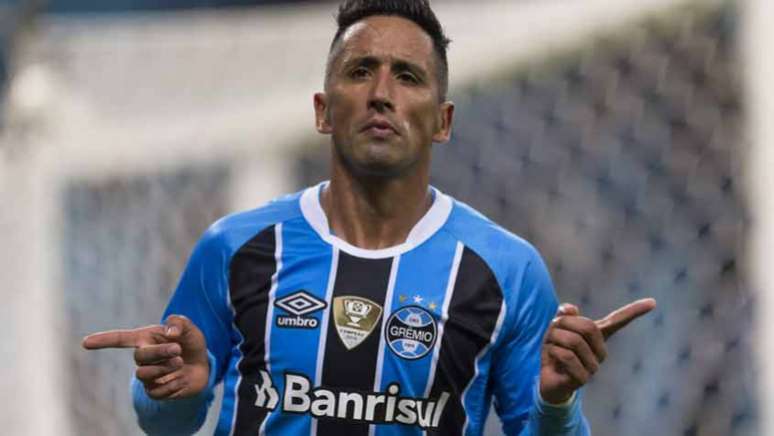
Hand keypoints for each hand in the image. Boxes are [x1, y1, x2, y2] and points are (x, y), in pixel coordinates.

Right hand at [82, 315, 209, 399]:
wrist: (202, 365)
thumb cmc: (190, 343)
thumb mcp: (189, 328)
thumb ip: (179, 323)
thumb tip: (170, 333)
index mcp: (145, 338)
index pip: (119, 339)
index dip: (103, 340)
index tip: (85, 343)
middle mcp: (142, 356)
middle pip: (139, 357)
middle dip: (160, 353)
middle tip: (178, 350)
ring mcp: (146, 375)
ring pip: (143, 374)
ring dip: (164, 368)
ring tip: (179, 362)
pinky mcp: (153, 391)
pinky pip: (155, 391)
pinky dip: (172, 383)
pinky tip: (179, 379)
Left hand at [539, 298, 655, 403]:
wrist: (547, 379)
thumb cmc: (555, 350)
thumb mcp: (556, 328)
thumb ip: (563, 315)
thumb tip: (569, 308)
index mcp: (597, 336)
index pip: (618, 321)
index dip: (634, 311)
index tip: (653, 302)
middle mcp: (600, 351)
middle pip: (587, 327)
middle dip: (563, 323)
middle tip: (552, 329)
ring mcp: (593, 366)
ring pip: (573, 341)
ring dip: (554, 338)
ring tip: (551, 346)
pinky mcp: (583, 378)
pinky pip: (567, 356)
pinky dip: (553, 352)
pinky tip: (552, 359)